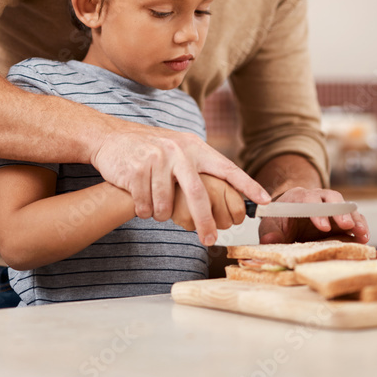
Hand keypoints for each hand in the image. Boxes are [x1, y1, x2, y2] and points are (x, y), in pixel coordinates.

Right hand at [90, 126, 268, 245]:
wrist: (111, 137)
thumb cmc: (149, 150)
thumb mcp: (178, 149)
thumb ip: (198, 168)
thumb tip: (225, 194)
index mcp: (194, 147)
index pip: (226, 168)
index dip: (247, 185)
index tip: (266, 201)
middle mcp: (178, 151)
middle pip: (197, 195)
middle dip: (205, 222)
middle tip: (210, 239)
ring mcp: (156, 159)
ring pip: (165, 205)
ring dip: (161, 214)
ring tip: (154, 206)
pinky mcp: (136, 169)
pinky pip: (145, 206)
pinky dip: (144, 211)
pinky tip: (139, 200)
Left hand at [258, 186, 370, 245]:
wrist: (290, 219)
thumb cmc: (280, 220)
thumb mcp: (271, 226)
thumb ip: (271, 233)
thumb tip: (269, 241)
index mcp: (300, 197)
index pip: (309, 199)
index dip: (317, 211)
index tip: (323, 226)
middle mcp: (320, 199)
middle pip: (333, 199)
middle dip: (340, 212)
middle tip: (346, 226)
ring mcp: (334, 210)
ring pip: (348, 209)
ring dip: (356, 221)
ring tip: (363, 235)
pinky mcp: (343, 222)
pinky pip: (356, 222)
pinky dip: (363, 231)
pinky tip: (367, 245)